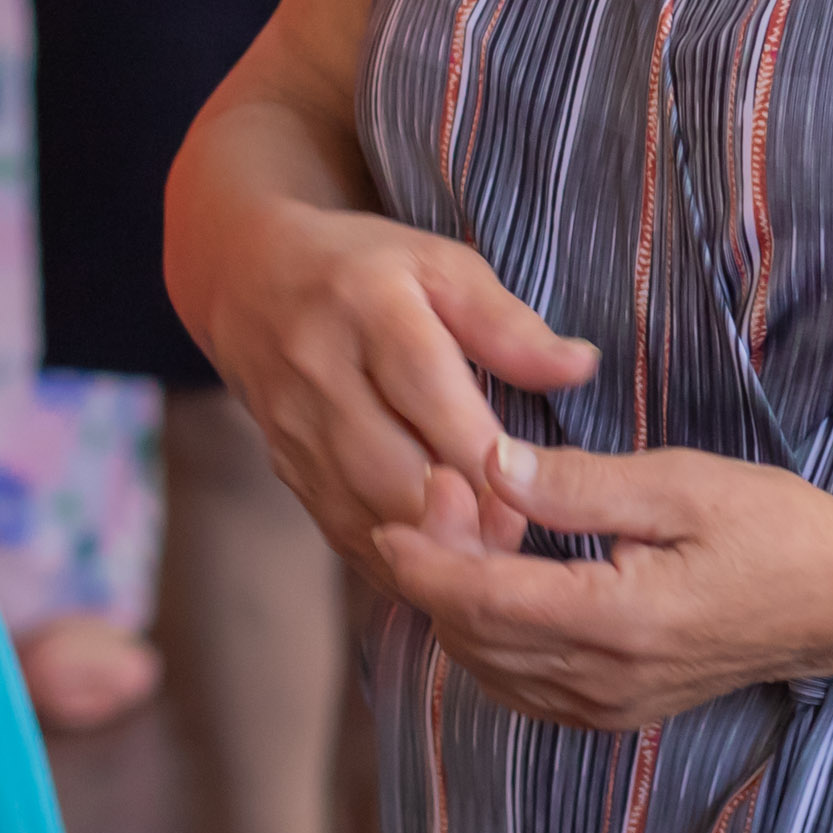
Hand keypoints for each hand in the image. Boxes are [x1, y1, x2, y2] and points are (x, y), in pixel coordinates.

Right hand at [192, 199, 598, 576]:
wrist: (252, 281)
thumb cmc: (368, 271)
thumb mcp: (440, 266)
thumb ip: (507, 323)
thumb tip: (580, 367)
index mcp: (368, 307)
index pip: (425, 390)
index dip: (482, 453)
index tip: (534, 488)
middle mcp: (320, 372)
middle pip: (392, 469)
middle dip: (463, 517)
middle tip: (522, 538)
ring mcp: (296, 430)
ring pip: (368, 515)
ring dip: (436, 549)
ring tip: (494, 559)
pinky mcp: (288, 472)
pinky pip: (347, 536)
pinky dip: (403, 562)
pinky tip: (449, 566)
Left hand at [376, 441, 832, 730]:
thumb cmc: (771, 526)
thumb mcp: (679, 482)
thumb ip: (577, 484)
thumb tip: (489, 463)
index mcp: (619, 620)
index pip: (483, 601)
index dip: (426, 557)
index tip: (394, 510)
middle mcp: (604, 680)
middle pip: (472, 638)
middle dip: (435, 570)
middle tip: (436, 493)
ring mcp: (607, 706)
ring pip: (488, 668)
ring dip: (457, 604)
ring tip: (465, 527)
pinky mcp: (612, 711)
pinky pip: (520, 686)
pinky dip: (487, 638)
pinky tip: (494, 580)